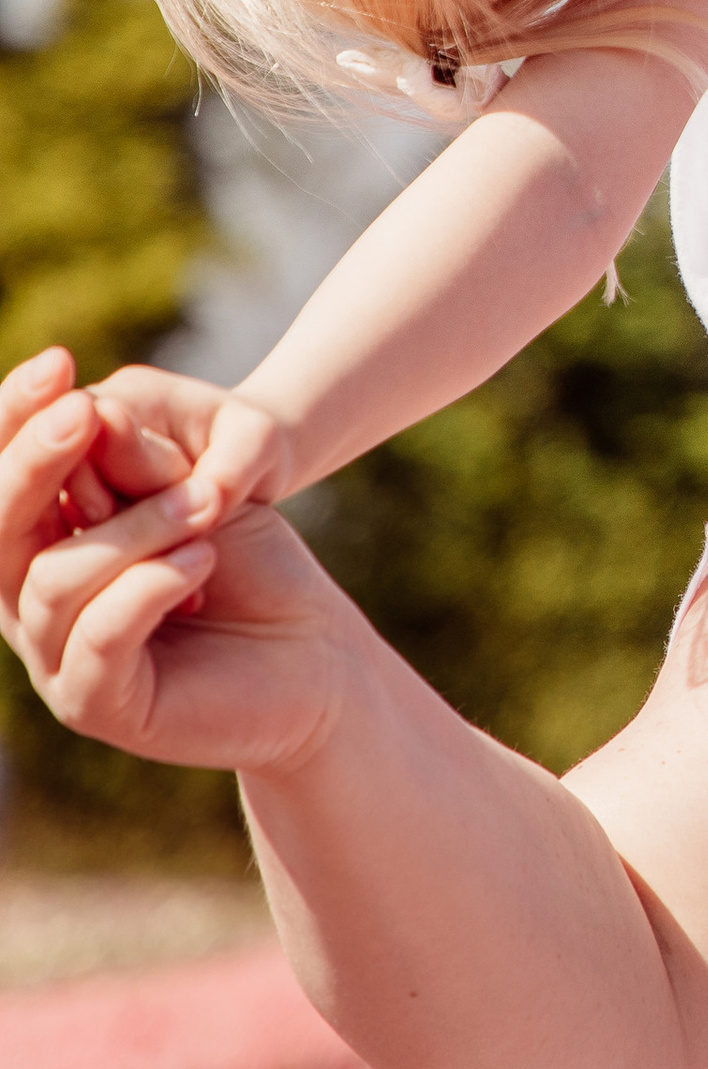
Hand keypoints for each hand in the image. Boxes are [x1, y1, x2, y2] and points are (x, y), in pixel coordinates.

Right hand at [0, 350, 348, 775]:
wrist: (317, 649)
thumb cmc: (252, 562)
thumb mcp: (197, 489)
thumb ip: (138, 461)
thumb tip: (87, 412)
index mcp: (41, 541)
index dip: (11, 419)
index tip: (58, 363)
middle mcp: (29, 599)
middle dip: (35, 461)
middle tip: (85, 412)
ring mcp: (56, 657)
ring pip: (54, 580)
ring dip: (133, 530)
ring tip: (205, 506)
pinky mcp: (98, 705)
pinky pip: (95, 639)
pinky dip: (148, 588)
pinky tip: (202, 559)